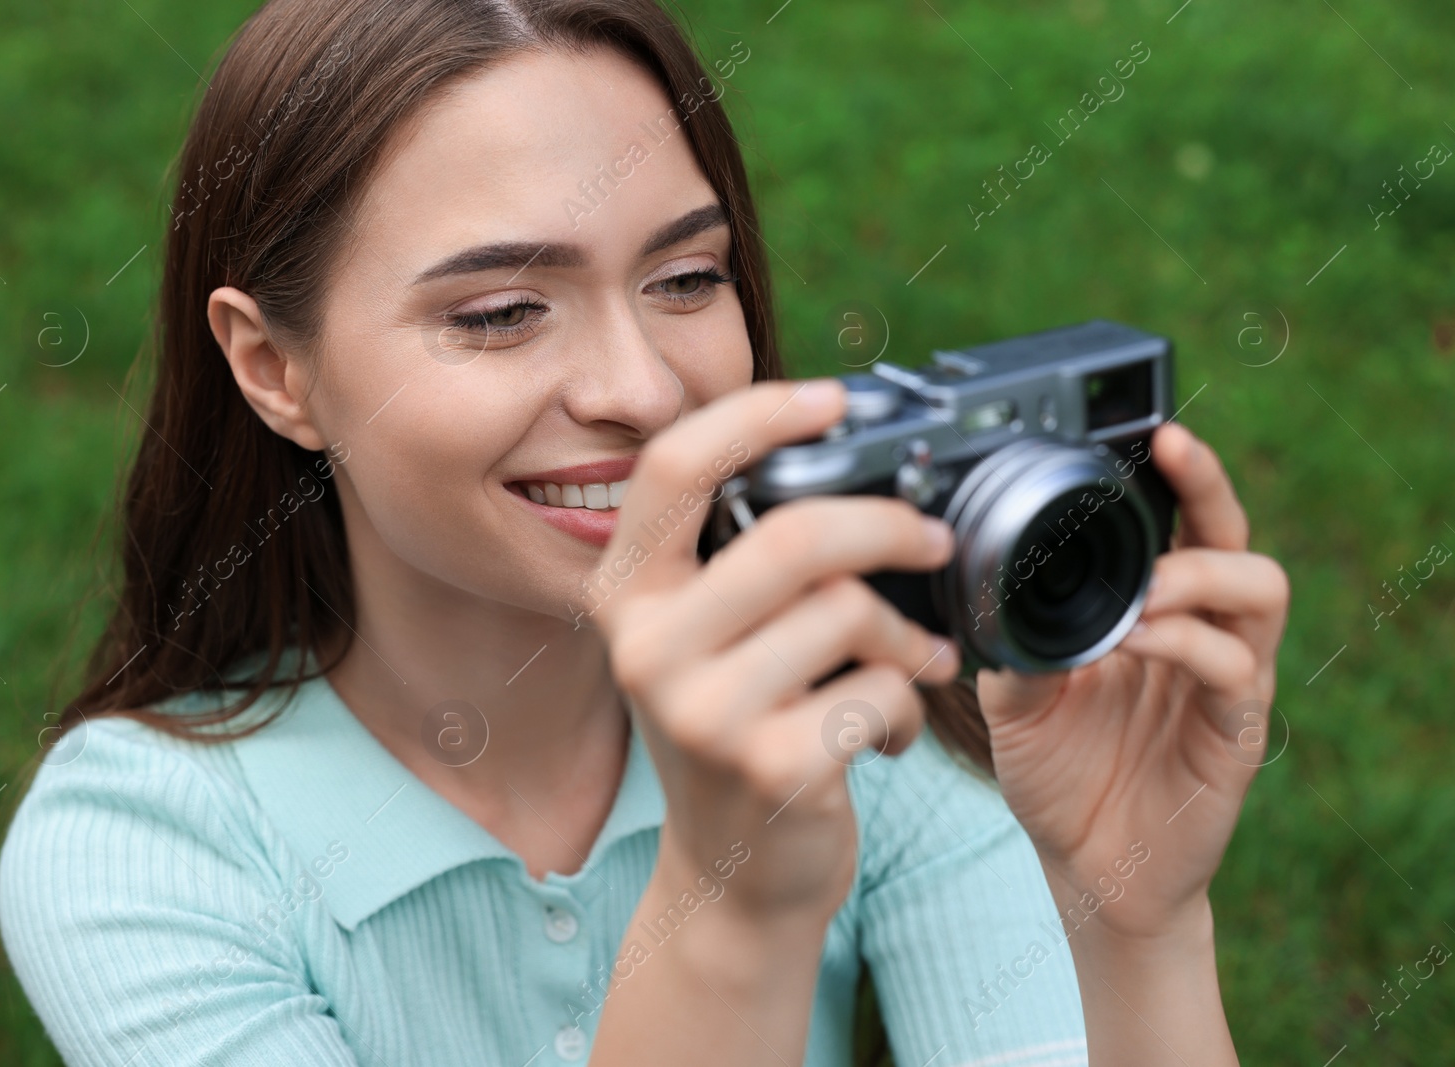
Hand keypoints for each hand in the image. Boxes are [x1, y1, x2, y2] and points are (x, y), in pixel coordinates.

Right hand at [584, 379, 959, 923]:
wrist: (732, 875)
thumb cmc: (735, 730)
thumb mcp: (705, 639)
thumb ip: (740, 558)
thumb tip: (846, 461)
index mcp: (625, 592)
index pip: (675, 466)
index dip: (758, 414)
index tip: (834, 401)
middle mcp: (644, 645)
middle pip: (794, 534)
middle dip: (888, 527)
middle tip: (932, 541)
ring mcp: (699, 711)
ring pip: (850, 611)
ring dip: (908, 641)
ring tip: (910, 669)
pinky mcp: (764, 766)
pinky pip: (880, 693)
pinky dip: (908, 710)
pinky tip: (887, 737)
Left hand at [976, 421, 1289, 940]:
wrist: (1087, 869)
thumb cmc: (1058, 772)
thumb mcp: (1014, 698)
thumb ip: (1010, 640)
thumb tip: (976, 586)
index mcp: (1154, 612)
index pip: (1178, 523)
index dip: (1175, 475)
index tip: (1146, 430)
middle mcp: (1200, 632)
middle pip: (1233, 534)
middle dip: (1207, 484)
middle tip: (1168, 450)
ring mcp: (1227, 680)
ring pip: (1257, 589)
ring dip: (1195, 573)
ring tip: (1142, 588)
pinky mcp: (1236, 731)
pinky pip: (1234, 668)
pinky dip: (1187, 643)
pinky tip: (1137, 642)